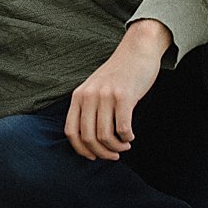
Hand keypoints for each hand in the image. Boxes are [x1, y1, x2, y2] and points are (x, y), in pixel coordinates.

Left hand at [65, 20, 170, 159]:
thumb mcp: (95, 88)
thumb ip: (89, 108)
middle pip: (88, 137)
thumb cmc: (118, 74)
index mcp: (79, 96)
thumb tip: (90, 142)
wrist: (137, 50)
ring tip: (125, 145)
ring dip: (116, 147)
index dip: (81, 149)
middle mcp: (89, 96)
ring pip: (105, 136)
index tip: (93, 157)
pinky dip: (127, 138)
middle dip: (101, 153)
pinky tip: (130, 136)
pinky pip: (122, 128)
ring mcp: (106, 95)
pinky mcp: (124, 96)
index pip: (71, 131)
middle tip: (114, 155)